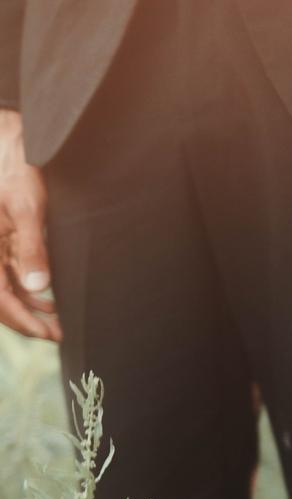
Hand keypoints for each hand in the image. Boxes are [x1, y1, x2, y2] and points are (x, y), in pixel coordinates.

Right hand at [0, 110, 58, 341]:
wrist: (11, 142)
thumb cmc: (16, 169)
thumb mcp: (26, 207)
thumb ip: (32, 248)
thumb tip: (39, 287)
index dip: (22, 321)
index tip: (48, 335)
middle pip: (2, 297)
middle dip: (28, 320)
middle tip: (58, 335)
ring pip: (8, 286)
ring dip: (31, 306)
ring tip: (58, 322)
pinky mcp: (5, 237)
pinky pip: (12, 271)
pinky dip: (30, 288)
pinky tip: (49, 298)